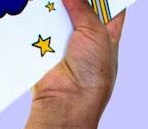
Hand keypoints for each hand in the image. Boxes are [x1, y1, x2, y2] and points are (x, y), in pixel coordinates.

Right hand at [33, 0, 125, 116]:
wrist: (66, 99)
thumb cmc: (91, 72)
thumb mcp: (95, 33)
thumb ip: (84, 8)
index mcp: (106, 36)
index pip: (112, 10)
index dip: (107, 0)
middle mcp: (86, 38)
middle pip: (82, 8)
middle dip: (75, 1)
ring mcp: (63, 43)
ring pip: (58, 15)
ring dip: (54, 7)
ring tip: (51, 1)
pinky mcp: (43, 48)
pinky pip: (38, 27)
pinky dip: (37, 18)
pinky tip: (35, 7)